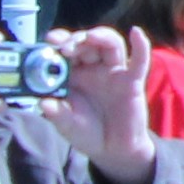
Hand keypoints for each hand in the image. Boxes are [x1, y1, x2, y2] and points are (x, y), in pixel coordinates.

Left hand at [49, 28, 158, 183]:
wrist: (113, 150)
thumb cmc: (87, 133)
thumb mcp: (66, 126)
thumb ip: (56, 114)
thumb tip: (43, 103)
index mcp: (73, 76)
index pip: (66, 51)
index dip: (59, 42)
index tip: (50, 40)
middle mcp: (93, 69)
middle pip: (87, 43)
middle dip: (77, 40)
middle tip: (66, 47)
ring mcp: (114, 73)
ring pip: (111, 44)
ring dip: (101, 36)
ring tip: (90, 37)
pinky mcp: (132, 81)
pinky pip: (139, 61)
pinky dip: (140, 45)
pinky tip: (135, 33)